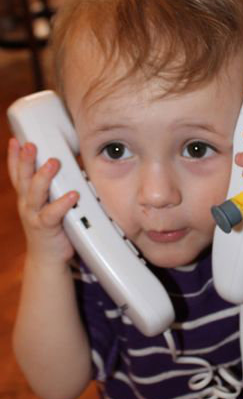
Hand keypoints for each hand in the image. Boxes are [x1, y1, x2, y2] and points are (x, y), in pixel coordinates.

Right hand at [7, 138, 79, 263]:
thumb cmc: (50, 227)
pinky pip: (53, 214)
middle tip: (30, 144)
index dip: (14, 156)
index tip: (15, 140)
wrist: (46, 258)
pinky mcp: (46, 228)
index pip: (17, 173)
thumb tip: (63, 164)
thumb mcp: (45, 203)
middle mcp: (26, 204)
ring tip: (53, 163)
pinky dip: (63, 203)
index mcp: (25, 196)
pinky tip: (73, 194)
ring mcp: (34, 216)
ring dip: (43, 177)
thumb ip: (50, 187)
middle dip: (26, 160)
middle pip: (23, 179)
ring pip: (35, 194)